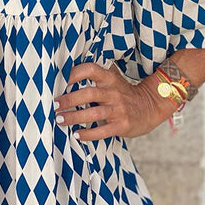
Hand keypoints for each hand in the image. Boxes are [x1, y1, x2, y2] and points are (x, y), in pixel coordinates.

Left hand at [54, 62, 175, 140]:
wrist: (150, 107)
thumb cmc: (123, 93)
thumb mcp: (113, 80)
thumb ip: (95, 77)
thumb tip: (67, 74)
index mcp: (109, 78)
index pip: (90, 69)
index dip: (74, 73)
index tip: (59, 80)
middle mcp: (113, 92)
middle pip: (89, 93)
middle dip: (69, 99)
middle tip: (54, 104)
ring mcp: (119, 109)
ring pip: (94, 113)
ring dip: (74, 117)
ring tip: (59, 120)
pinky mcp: (122, 125)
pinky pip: (102, 130)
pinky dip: (88, 134)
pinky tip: (76, 135)